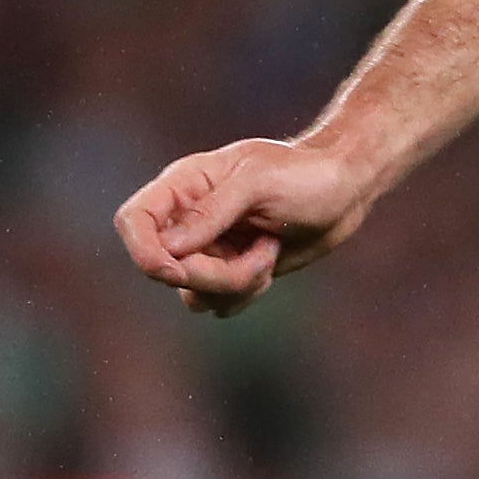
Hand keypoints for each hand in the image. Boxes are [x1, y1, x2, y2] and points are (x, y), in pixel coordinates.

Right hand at [116, 136, 378, 316]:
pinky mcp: (229, 270)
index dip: (144, 251)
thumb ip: (212, 212)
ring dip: (235, 284)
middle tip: (262, 253)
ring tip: (270, 251)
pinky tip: (271, 261)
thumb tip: (169, 248)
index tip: (176, 269)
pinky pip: (217, 302)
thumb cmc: (305, 175)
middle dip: (213, 274)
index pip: (134, 221)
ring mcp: (207, 248)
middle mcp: (187, 220)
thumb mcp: (259, 183)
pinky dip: (246, 293)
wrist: (345, 191)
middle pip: (165, 269)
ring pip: (191, 293)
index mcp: (184, 186)